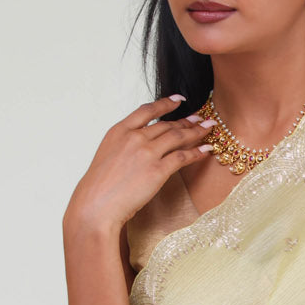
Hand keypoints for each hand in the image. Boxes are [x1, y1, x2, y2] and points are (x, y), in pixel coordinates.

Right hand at [63, 94, 217, 232]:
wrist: (96, 204)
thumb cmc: (99, 186)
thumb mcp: (108, 155)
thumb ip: (124, 145)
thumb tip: (140, 145)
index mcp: (119, 130)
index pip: (147, 110)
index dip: (166, 103)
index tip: (179, 100)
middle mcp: (134, 137)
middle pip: (166, 125)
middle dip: (187, 121)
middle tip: (200, 119)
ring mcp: (147, 153)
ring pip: (178, 137)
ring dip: (196, 132)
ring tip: (208, 129)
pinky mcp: (157, 170)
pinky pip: (182, 157)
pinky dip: (197, 152)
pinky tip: (205, 149)